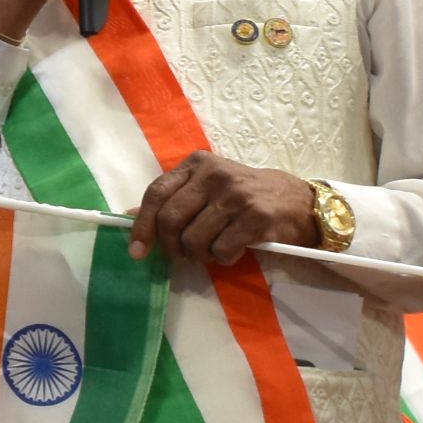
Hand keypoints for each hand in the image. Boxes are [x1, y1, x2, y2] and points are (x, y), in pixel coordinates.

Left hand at [127, 152, 320, 267]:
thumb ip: (172, 198)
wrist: (296, 200)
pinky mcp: (255, 217)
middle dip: (172, 247)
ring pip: (194, 240)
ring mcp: (235, 195)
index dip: (142, 226)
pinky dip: (222, 259)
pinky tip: (233, 250)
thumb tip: (127, 216)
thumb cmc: (244, 195)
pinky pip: (221, 251)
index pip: (156, 194)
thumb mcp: (206, 186)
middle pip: (171, 221)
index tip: (138, 251)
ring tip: (211, 251)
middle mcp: (213, 175)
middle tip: (184, 255)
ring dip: (198, 256)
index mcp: (196, 164)